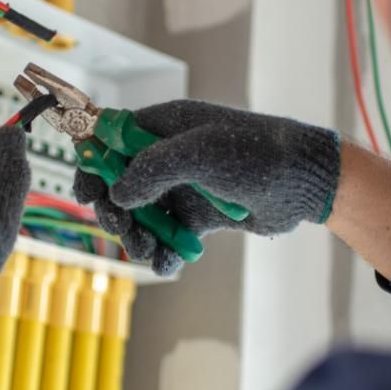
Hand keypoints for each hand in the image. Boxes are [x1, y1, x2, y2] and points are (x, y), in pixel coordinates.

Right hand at [76, 100, 340, 275]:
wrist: (305, 182)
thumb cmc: (255, 154)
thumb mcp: (199, 154)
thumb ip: (152, 169)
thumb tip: (117, 195)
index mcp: (165, 126)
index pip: (111, 139)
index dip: (92, 164)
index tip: (85, 195)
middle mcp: (170, 155)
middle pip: (120, 184)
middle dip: (115, 210)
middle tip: (122, 230)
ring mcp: (185, 186)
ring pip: (143, 215)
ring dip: (138, 236)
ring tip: (148, 251)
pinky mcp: (202, 215)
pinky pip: (171, 235)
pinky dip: (166, 252)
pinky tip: (168, 264)